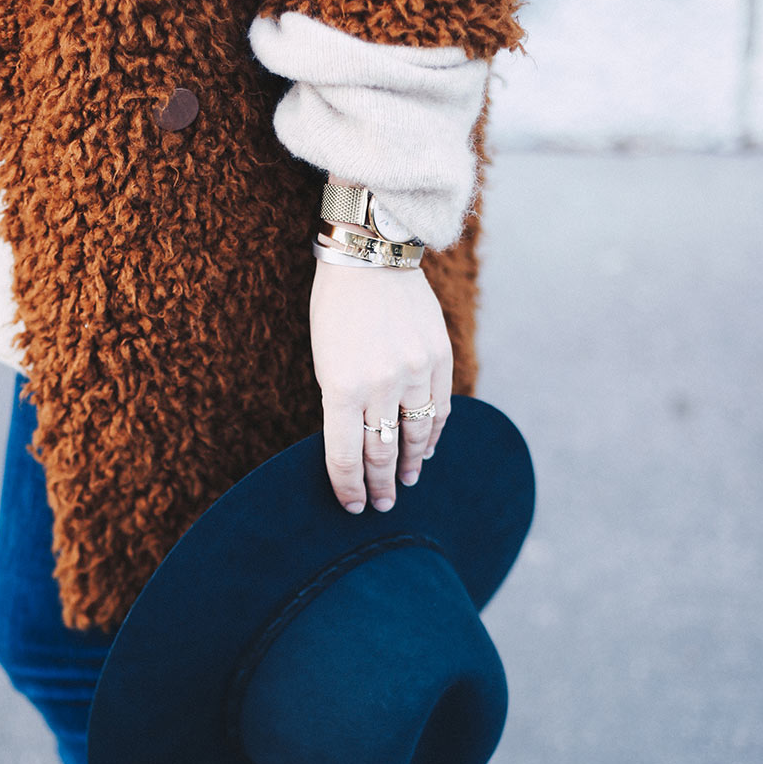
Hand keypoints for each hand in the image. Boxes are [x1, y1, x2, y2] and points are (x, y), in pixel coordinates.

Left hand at [309, 257, 452, 512]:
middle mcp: (381, 384)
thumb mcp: (323, 359)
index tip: (353, 506)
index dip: (349, 488)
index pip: (346, 457)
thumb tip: (357, 445)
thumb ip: (340, 402)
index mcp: (342, 387)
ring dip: (410, 465)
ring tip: (406, 482)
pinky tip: (425, 449)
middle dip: (380, 485)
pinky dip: (433, 435)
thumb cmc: (335, 309)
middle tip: (382, 505)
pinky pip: (439, 410)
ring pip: (416, 436)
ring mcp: (415, 372)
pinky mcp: (439, 358)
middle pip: (382, 453)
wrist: (371, 257)